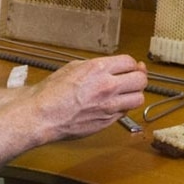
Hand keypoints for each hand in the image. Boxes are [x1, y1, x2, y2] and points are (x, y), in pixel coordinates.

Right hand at [27, 54, 147, 140]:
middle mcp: (107, 86)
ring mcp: (109, 106)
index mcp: (98, 69)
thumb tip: (109, 67)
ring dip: (135, 94)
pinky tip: (115, 104)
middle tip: (133, 78)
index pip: (129, 62)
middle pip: (141, 80)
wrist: (42, 115)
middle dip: (139, 77)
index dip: (131, 64)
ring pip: (139, 98)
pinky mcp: (107, 121)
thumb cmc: (52, 91)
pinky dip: (123, 107)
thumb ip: (95, 66)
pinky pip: (125, 112)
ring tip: (128, 92)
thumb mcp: (73, 67)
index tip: (129, 66)